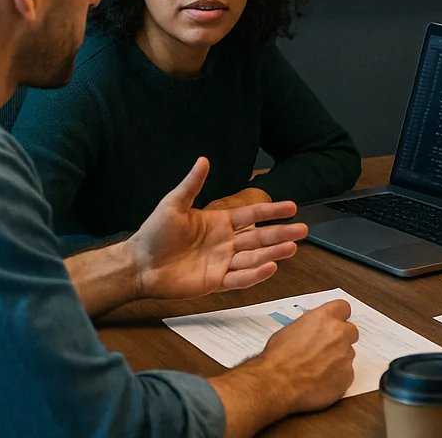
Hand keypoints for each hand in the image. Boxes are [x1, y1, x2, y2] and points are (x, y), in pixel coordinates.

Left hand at [128, 157, 307, 301]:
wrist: (138, 265)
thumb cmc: (153, 234)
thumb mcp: (173, 204)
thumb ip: (192, 184)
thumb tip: (203, 159)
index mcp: (218, 222)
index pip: (251, 215)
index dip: (271, 211)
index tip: (291, 207)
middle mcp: (225, 242)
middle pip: (259, 237)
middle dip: (281, 233)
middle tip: (303, 230)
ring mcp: (222, 263)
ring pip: (254, 258)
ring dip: (273, 253)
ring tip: (292, 248)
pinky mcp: (215, 282)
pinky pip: (240, 278)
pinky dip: (255, 274)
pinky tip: (270, 267)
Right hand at [252, 299, 358, 413]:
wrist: (275, 384)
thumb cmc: (277, 360)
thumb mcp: (289, 331)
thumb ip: (309, 327)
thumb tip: (313, 331)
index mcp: (323, 318)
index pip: (343, 307)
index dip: (339, 316)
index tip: (337, 322)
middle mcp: (338, 334)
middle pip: (351, 331)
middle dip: (341, 339)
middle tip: (326, 349)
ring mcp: (345, 355)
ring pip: (348, 355)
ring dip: (337, 360)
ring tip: (317, 370)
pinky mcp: (347, 376)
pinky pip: (346, 375)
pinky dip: (337, 378)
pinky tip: (320, 381)